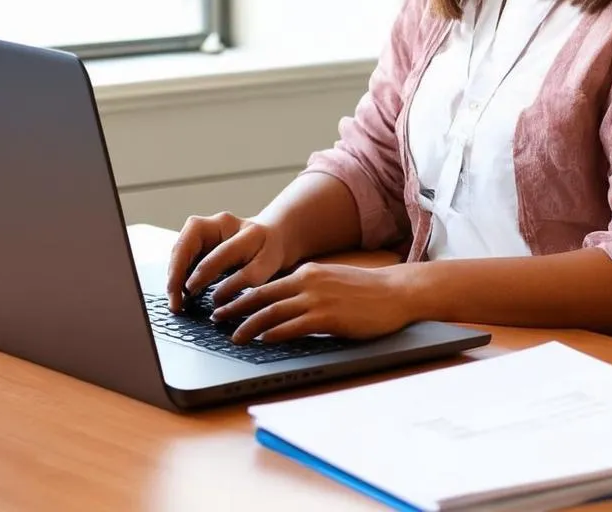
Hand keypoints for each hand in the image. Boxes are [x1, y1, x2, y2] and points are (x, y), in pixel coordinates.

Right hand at [165, 212, 287, 312]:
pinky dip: (178, 274)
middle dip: (176, 272)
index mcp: (236, 227)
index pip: (215, 251)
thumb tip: (216, 297)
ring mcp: (205, 230)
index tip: (191, 292)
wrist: (272, 236)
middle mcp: (216, 224)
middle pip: (186, 244)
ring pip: (180, 249)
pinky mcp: (199, 241)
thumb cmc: (271, 250)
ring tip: (174, 300)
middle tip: (174, 301)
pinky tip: (178, 292)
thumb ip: (247, 277)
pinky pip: (182, 256)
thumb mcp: (268, 263)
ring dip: (173, 274)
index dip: (202, 273)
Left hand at [211, 262, 414, 343]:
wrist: (395, 292)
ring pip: (272, 312)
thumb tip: (286, 304)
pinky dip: (274, 333)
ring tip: (233, 335)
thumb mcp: (332, 281)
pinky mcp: (327, 317)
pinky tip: (262, 339)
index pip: (267, 284)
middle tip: (216, 318)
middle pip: (262, 296)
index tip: (225, 303)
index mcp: (308, 272)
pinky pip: (292, 326)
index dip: (242, 295)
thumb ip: (309, 289)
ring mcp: (316, 298)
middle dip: (235, 308)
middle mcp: (308, 281)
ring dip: (248, 324)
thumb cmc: (367, 291)